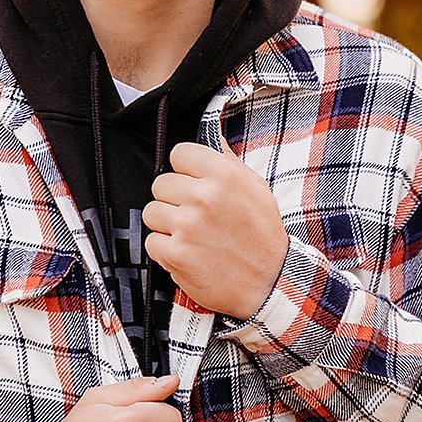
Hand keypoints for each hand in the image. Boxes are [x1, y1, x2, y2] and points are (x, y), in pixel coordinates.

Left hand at [142, 138, 287, 318]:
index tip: (192, 183)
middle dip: (173, 199)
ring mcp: (187, 226)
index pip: (179, 154)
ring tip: (190, 235)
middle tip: (193, 215)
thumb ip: (229, 163)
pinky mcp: (176, 254)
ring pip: (151, 212)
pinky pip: (151, 242)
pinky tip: (187, 253)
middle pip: (160, 184)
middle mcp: (204, 197)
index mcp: (224, 175)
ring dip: (166, 224)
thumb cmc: (262, 236)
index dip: (184, 170)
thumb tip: (213, 139)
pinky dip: (165, 250)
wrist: (269, 283)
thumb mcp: (257, 189)